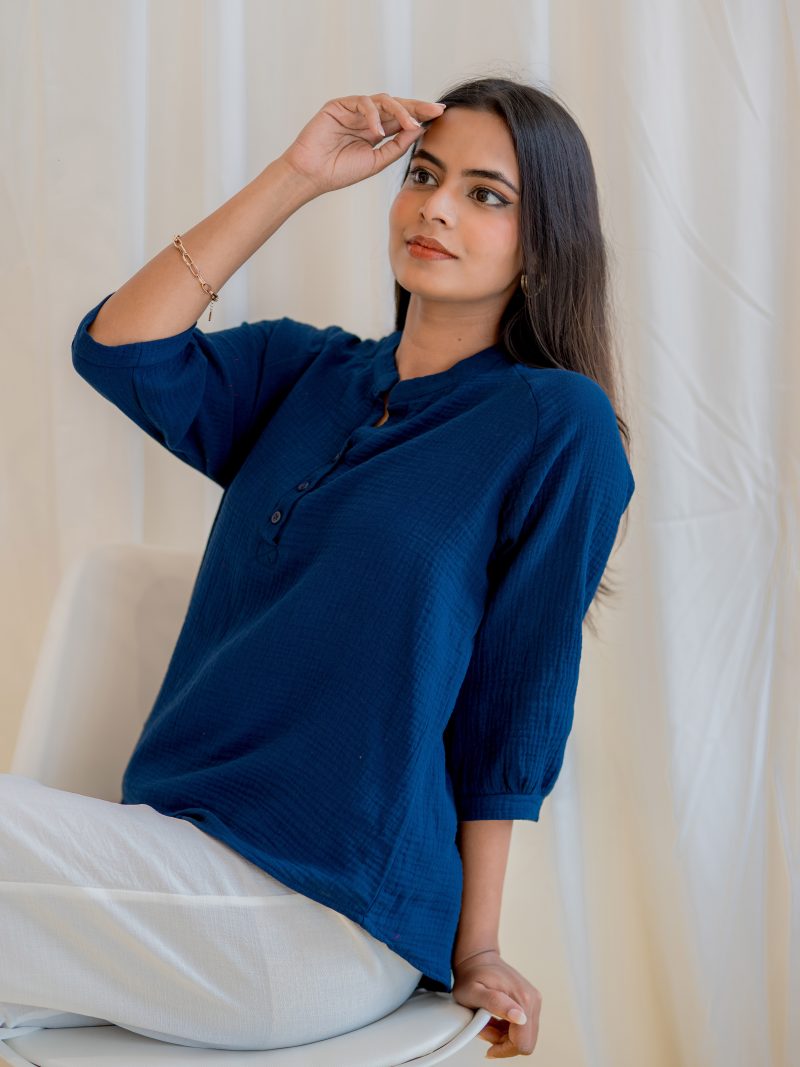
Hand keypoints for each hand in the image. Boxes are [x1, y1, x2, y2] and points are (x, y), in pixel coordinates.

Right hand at [280, 92, 446, 195]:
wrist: (312, 175)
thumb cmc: (341, 171)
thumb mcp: (377, 161)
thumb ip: (397, 146)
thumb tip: (419, 129)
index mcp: (375, 131)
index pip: (401, 119)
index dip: (420, 115)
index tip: (440, 116)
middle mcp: (366, 118)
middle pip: (396, 105)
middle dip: (417, 106)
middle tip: (436, 109)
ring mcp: (353, 110)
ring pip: (382, 101)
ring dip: (399, 111)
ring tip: (410, 124)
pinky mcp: (339, 105)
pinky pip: (362, 103)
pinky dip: (372, 115)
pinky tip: (378, 131)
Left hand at [451, 949, 540, 1057]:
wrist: (477, 958)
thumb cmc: (472, 974)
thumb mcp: (474, 992)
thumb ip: (495, 1004)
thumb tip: (519, 1017)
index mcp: (522, 999)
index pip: (522, 1043)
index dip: (504, 1049)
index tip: (488, 1045)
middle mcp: (533, 999)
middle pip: (526, 1042)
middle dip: (504, 1043)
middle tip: (485, 1029)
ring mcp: (533, 1000)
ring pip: (525, 1036)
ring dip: (505, 1036)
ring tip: (487, 1022)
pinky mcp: (531, 1001)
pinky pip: (524, 1027)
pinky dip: (508, 1029)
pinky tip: (494, 1019)